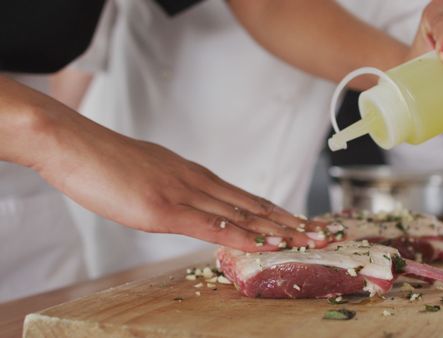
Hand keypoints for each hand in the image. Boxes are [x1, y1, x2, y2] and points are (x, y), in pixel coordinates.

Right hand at [0, 77, 329, 251]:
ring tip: (310, 240)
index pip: (246, 198)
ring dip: (280, 230)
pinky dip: (247, 236)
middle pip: (255, 206)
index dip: (277, 212)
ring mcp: (185, 195)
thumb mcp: (152, 177)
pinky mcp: (167, 209)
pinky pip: (215, 226)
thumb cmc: (109, 163)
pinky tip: (269, 243)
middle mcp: (200, 183)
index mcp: (196, 176)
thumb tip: (190, 207)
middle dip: (291, 222)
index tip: (301, 223)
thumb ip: (177, 192)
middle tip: (322, 233)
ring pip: (244, 215)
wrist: (77, 146)